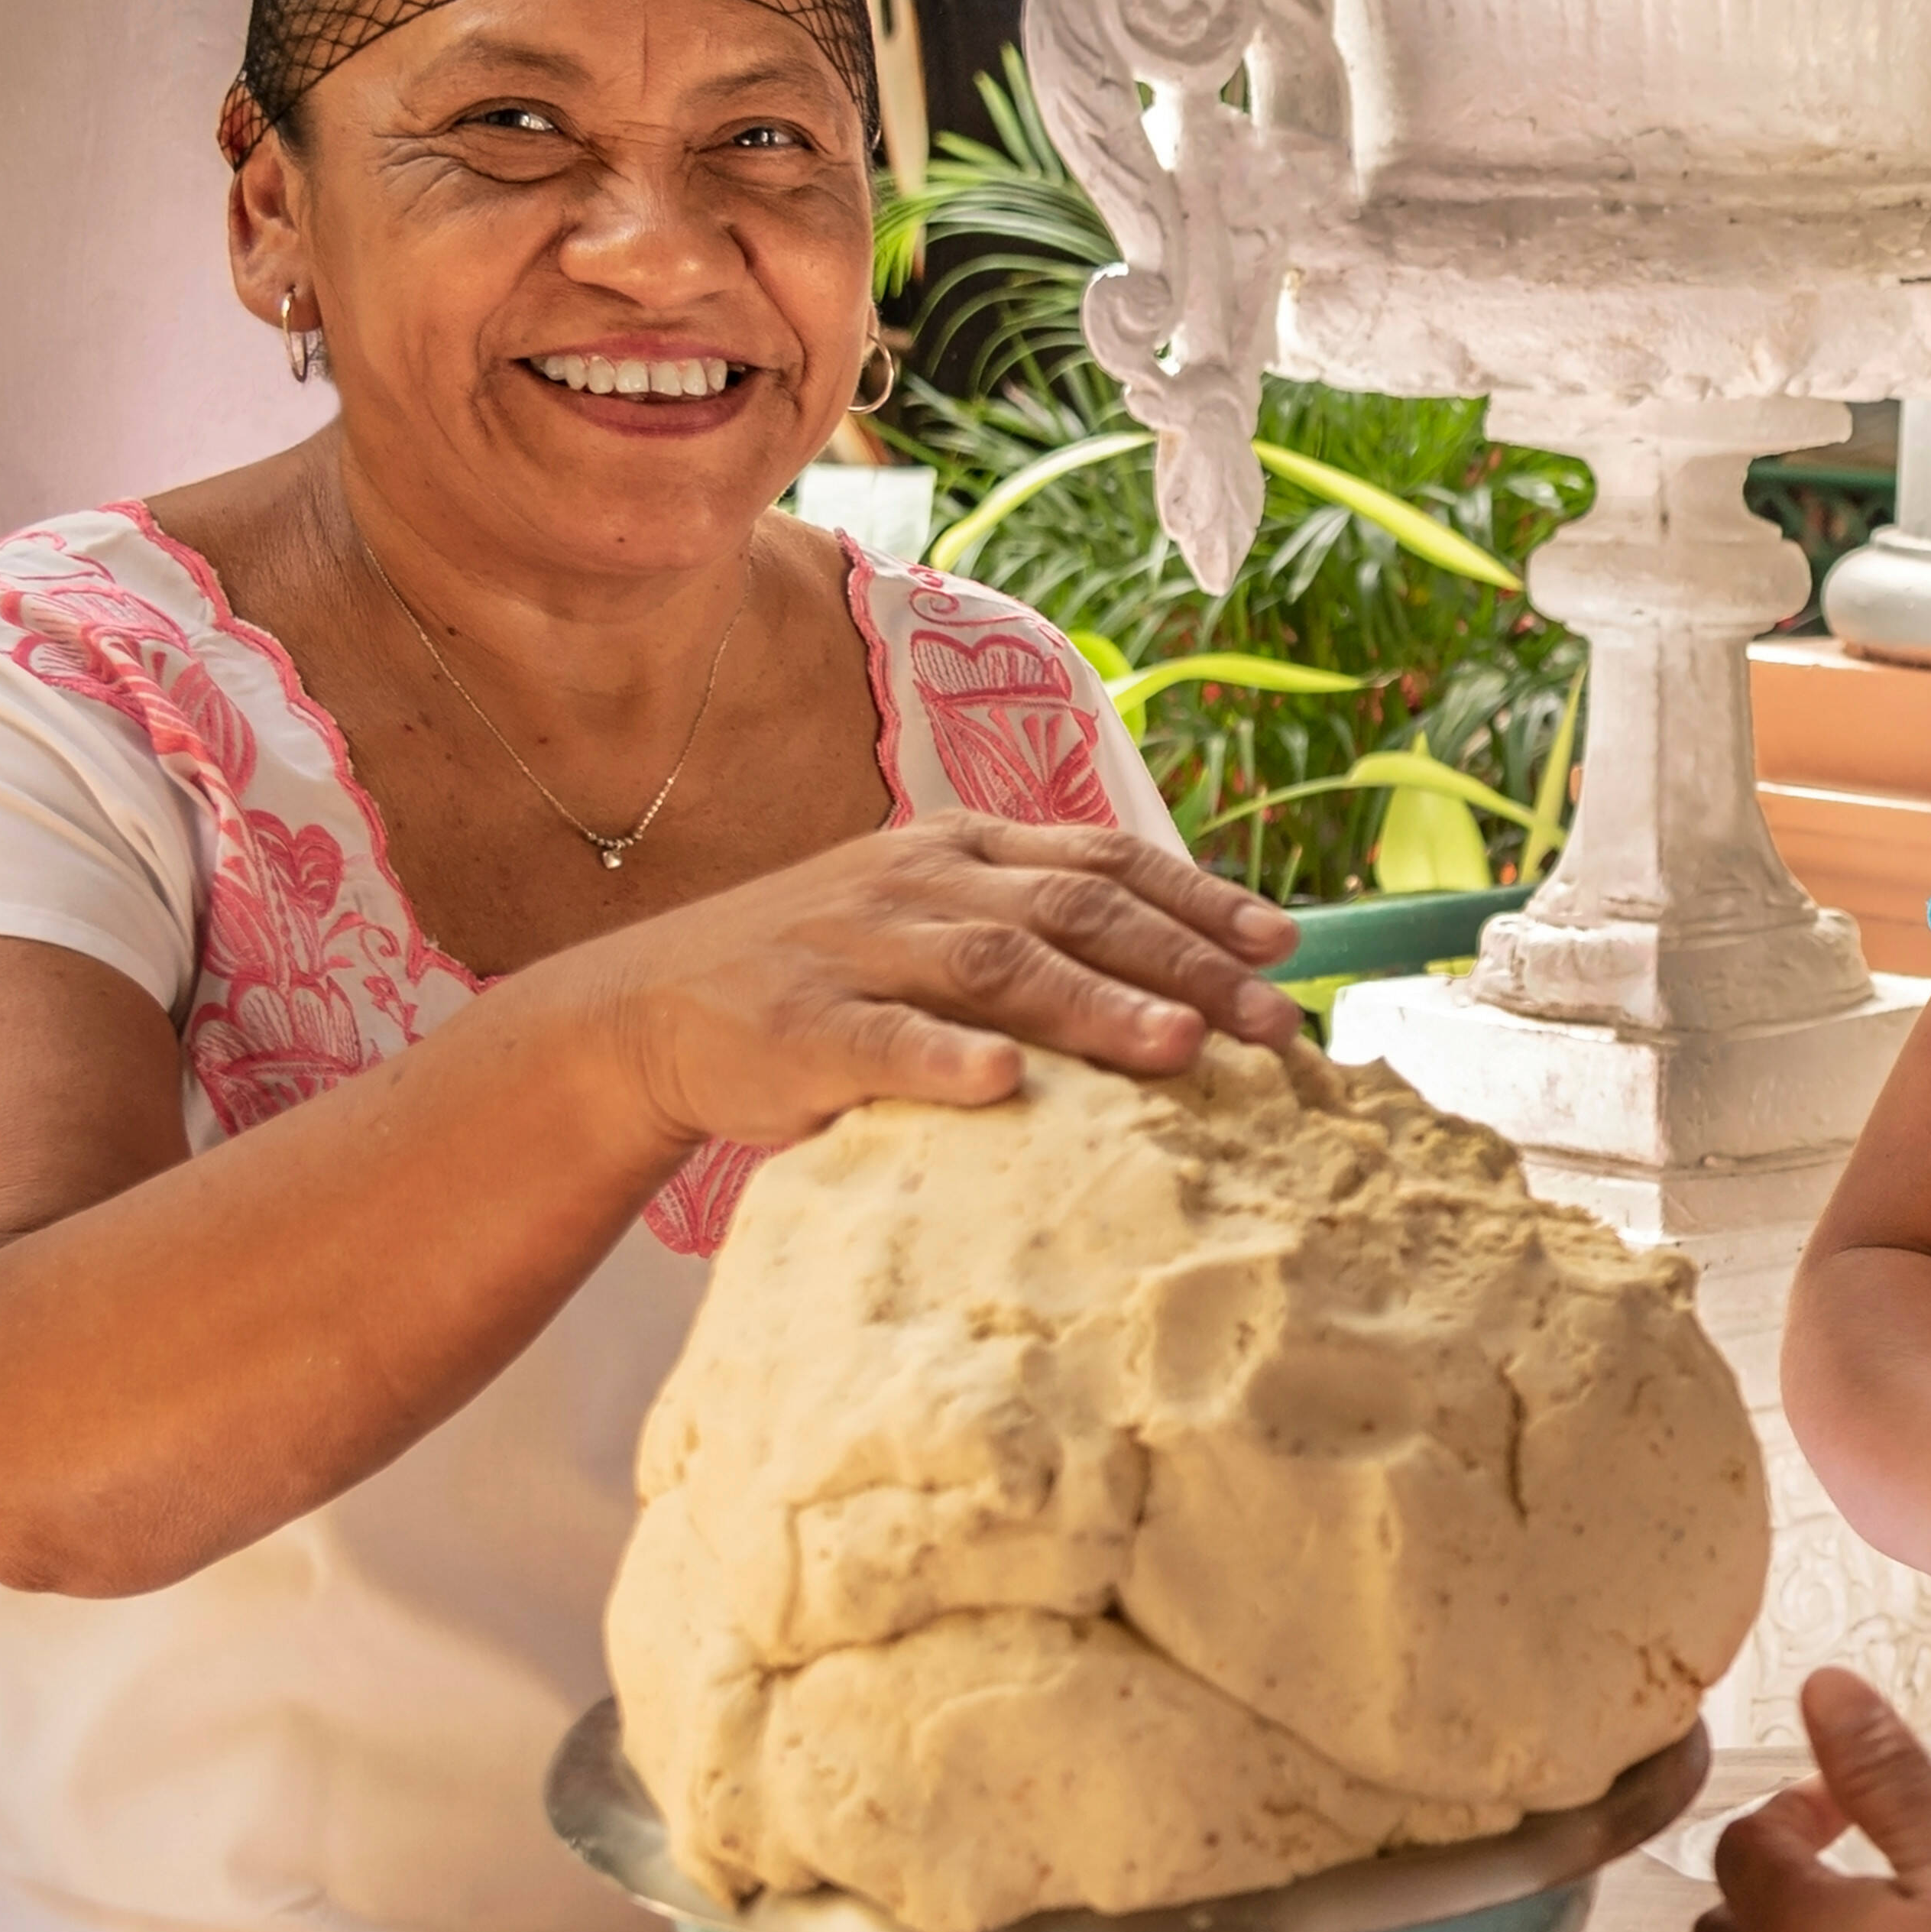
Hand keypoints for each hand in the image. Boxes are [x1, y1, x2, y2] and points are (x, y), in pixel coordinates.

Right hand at [538, 817, 1305, 1150]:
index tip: (1281, 944)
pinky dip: (948, 1056)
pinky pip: (884, 1038)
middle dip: (1184, 963)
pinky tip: (1007, 1081)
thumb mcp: (930, 925)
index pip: (1103, 860)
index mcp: (960, 851)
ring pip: (997, 965)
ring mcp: (857, 948)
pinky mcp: (799, 1022)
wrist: (649, 1011)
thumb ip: (1035, 934)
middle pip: (1074, 910)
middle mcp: (919, 883)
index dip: (1199, 900)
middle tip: (1268, 1021)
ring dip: (1098, 1004)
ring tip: (1182, 1044)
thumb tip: (1185, 978)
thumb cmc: (825, 980)